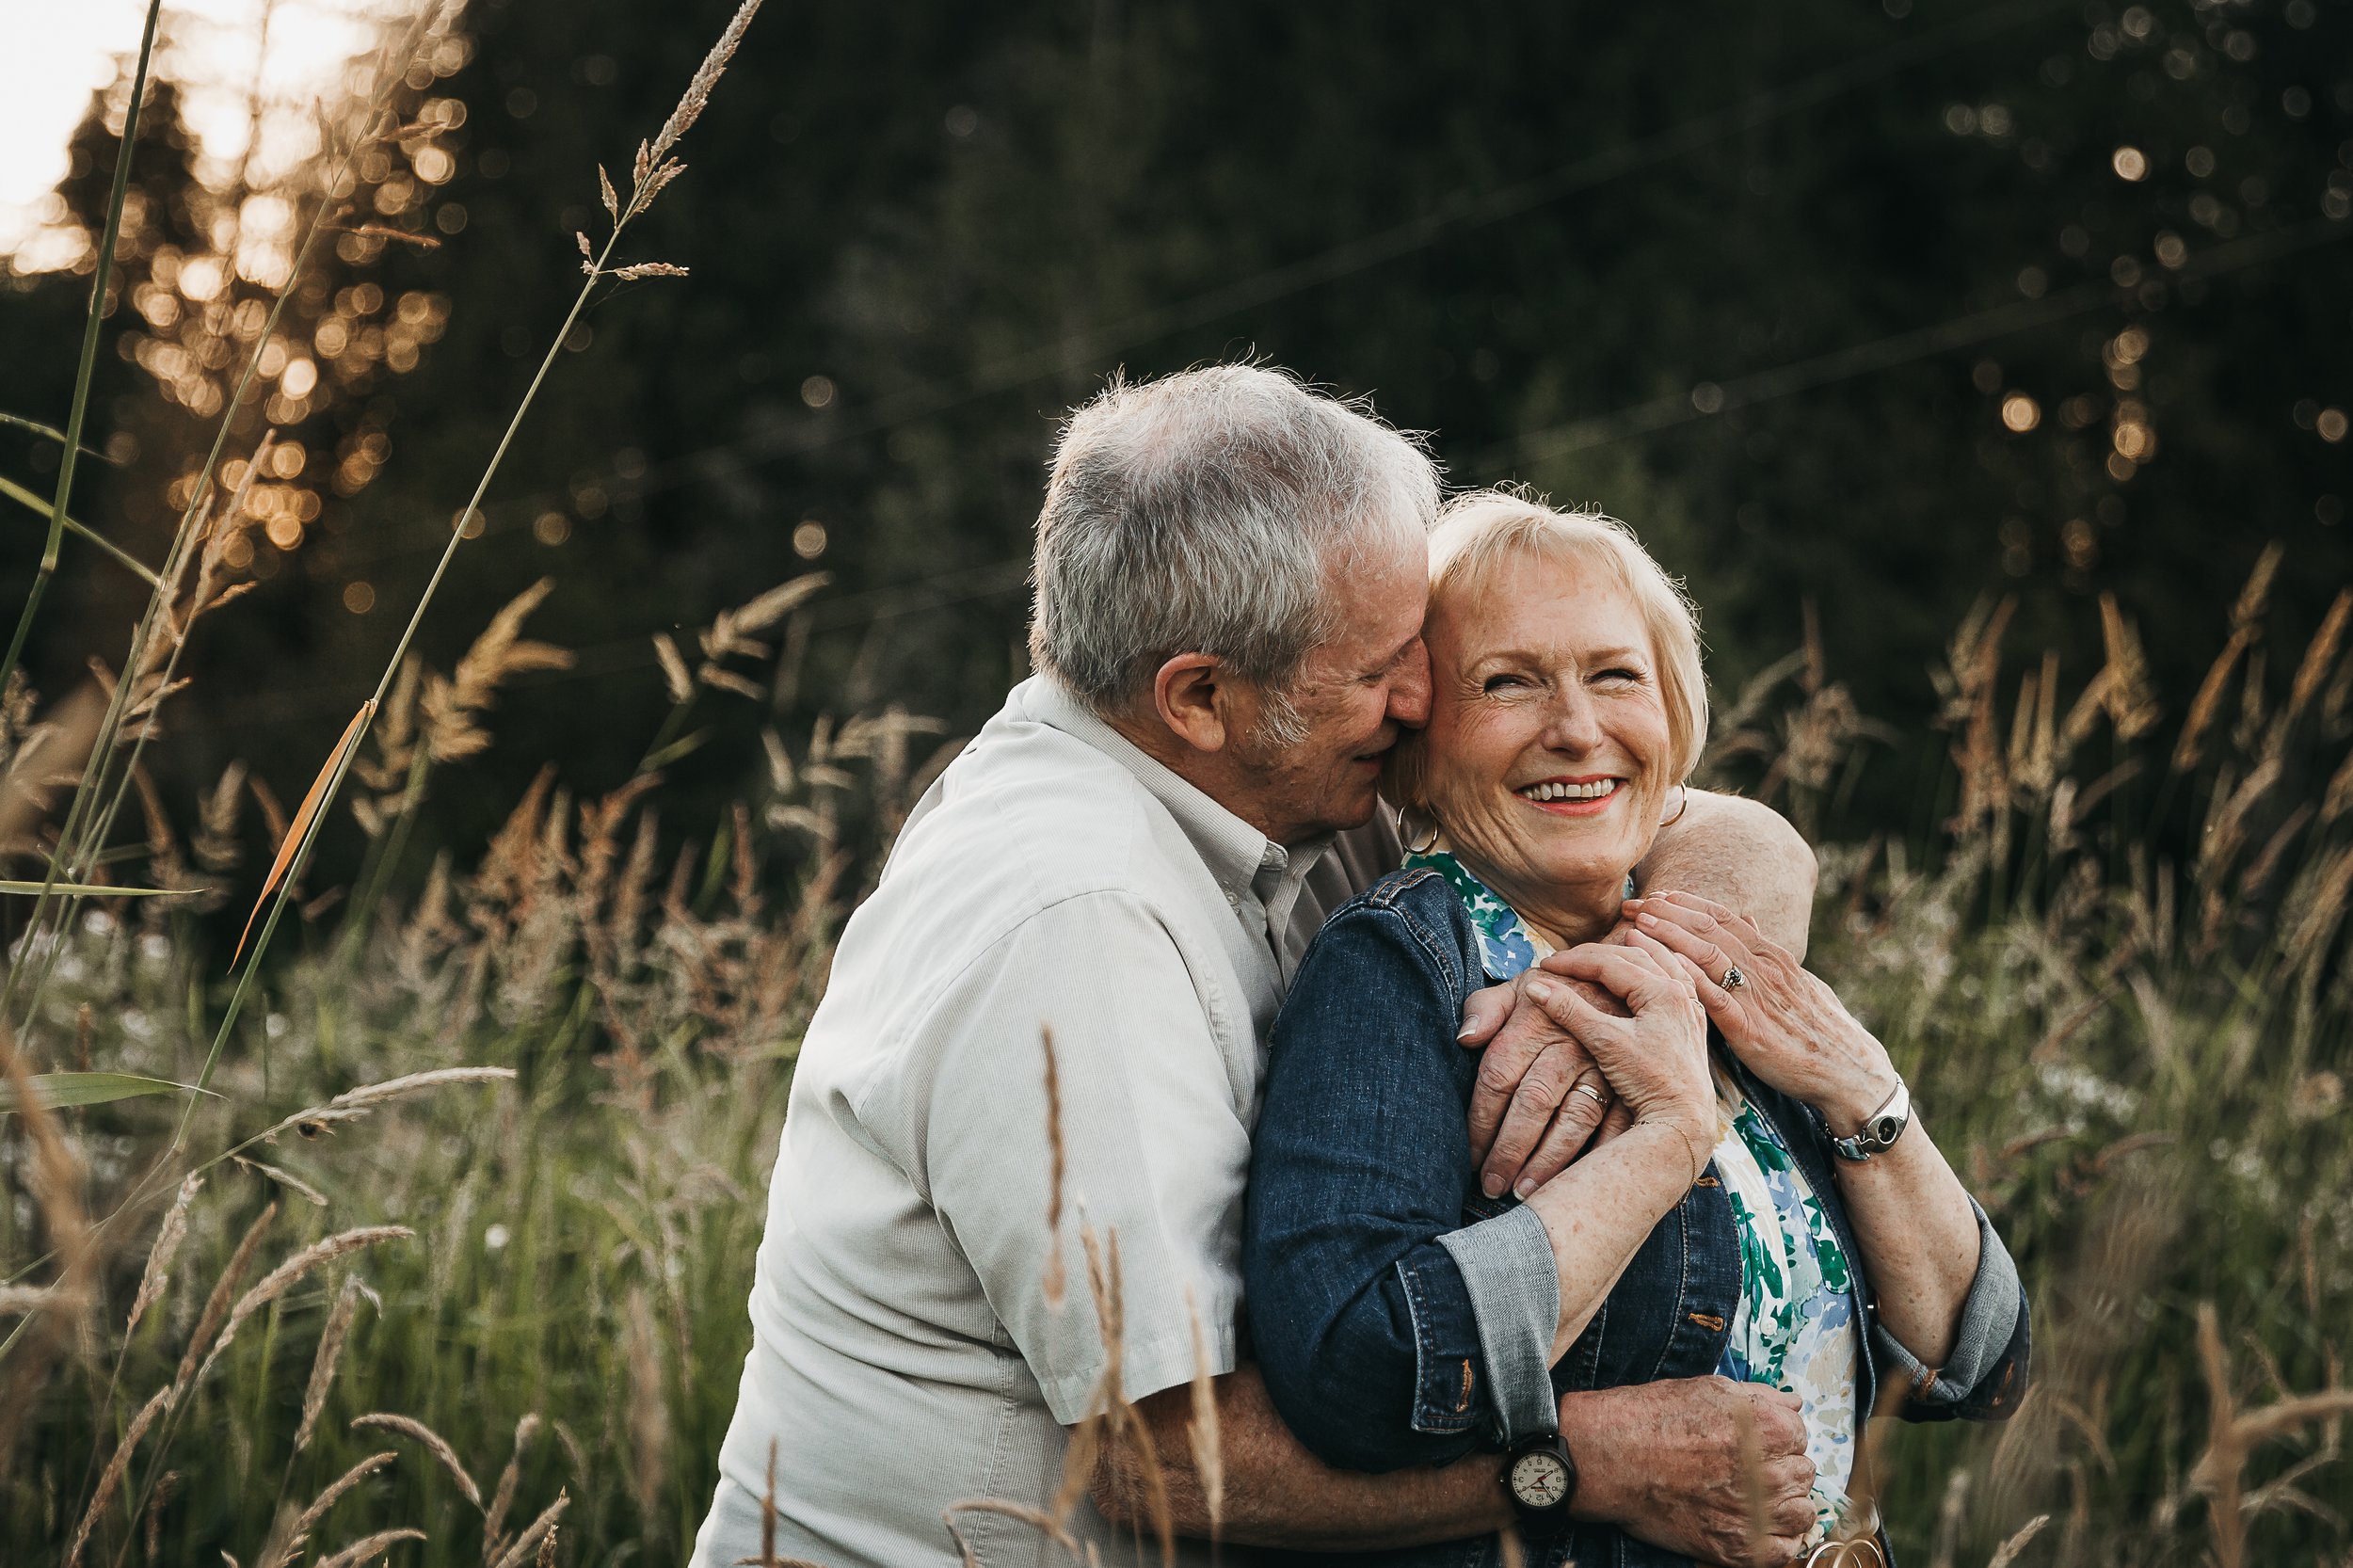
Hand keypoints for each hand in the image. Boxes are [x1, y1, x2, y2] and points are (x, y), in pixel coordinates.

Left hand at [1458, 966, 1628, 1198]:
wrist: (1615, 980)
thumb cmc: (1551, 993)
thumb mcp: (1515, 988)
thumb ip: (1485, 1009)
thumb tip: (1465, 1039)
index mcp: (1532, 1024)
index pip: (1497, 1079)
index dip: (1480, 1122)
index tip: (1469, 1155)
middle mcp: (1567, 1046)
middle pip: (1533, 1104)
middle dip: (1510, 1150)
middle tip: (1493, 1186)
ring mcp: (1602, 1065)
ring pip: (1574, 1120)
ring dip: (1550, 1161)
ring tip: (1527, 1193)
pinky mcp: (1628, 1081)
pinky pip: (1614, 1125)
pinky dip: (1597, 1156)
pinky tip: (1579, 1182)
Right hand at [1527, 944, 1713, 1174]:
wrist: (1684, 1120)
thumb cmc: (1649, 1082)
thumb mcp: (1605, 1043)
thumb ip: (1571, 1011)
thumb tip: (1536, 986)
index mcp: (1661, 991)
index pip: (1610, 962)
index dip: (1574, 961)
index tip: (1545, 964)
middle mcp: (1680, 993)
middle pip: (1637, 955)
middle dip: (1601, 951)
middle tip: (1571, 955)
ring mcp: (1689, 1008)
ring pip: (1665, 962)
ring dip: (1643, 947)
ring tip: (1628, 934)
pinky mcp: (1693, 1025)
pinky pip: (1680, 980)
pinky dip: (1665, 966)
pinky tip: (1662, 965)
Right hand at [1563, 1377, 1817, 1566]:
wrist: (1610, 1459)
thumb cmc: (1654, 1418)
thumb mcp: (1709, 1388)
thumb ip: (1762, 1397)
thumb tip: (1794, 1406)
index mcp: (1769, 1428)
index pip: (1800, 1435)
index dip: (1775, 1436)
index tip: (1752, 1441)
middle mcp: (1770, 1473)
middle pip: (1803, 1473)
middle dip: (1779, 1467)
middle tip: (1745, 1467)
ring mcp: (1756, 1515)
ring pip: (1802, 1512)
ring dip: (1783, 1504)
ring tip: (1751, 1496)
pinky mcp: (1739, 1549)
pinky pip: (1784, 1550)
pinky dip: (1774, 1540)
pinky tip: (1753, 1524)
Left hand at [1624, 892, 1898, 1133]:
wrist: (1849, 1072)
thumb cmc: (1820, 1028)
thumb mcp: (1798, 980)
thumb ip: (1767, 951)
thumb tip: (1749, 918)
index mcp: (1773, 956)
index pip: (1723, 917)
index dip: (1687, 903)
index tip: (1657, 895)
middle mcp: (1764, 969)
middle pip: (1708, 928)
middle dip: (1667, 913)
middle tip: (1633, 904)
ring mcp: (1757, 997)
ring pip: (1708, 955)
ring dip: (1670, 936)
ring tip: (1639, 924)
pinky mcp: (1749, 1029)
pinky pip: (1715, 998)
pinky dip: (1688, 978)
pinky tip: (1664, 967)